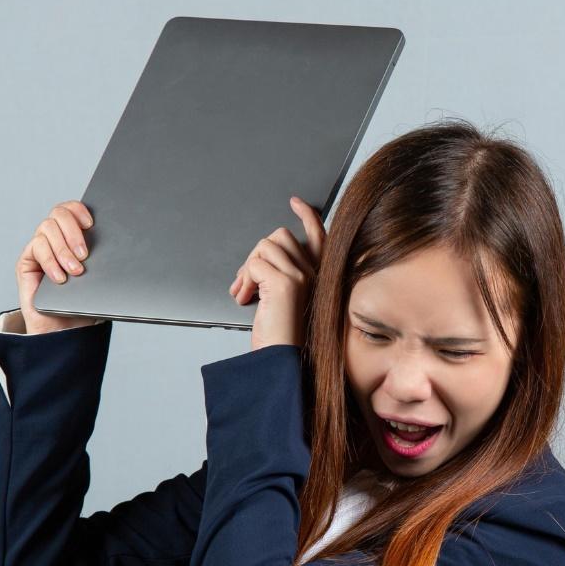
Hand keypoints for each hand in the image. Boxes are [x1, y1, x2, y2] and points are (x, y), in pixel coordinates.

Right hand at [15, 200, 100, 333]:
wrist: (65, 329)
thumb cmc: (85, 303)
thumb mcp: (101, 279)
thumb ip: (105, 261)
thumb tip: (121, 248)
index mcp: (75, 235)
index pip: (72, 209)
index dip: (79, 209)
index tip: (91, 223)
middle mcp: (56, 237)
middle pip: (58, 214)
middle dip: (73, 232)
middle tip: (84, 254)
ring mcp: (40, 247)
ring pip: (47, 229)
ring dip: (63, 250)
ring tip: (76, 271)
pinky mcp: (27, 261)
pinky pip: (36, 249)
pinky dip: (50, 262)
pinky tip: (61, 278)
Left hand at [227, 196, 324, 350]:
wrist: (283, 364)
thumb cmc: (283, 339)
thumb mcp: (285, 301)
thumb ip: (283, 276)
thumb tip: (263, 259)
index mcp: (320, 276)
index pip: (318, 235)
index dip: (307, 215)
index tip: (295, 202)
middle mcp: (317, 273)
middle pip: (280, 236)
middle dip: (256, 255)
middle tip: (245, 283)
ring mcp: (303, 276)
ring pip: (265, 245)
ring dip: (246, 269)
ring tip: (244, 293)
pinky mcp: (286, 283)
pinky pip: (254, 262)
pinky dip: (243, 279)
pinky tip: (245, 298)